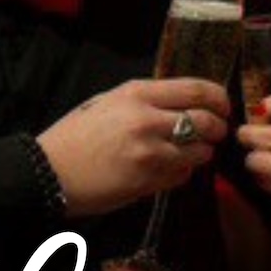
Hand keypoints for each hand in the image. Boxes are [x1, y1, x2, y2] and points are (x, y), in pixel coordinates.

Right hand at [38, 78, 229, 217]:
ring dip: (201, 153)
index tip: (223, 106)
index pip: (196, 89)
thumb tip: (184, 102)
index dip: (219, 98)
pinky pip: (182, 175)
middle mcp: (147, 119)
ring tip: (190, 153)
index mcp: (136, 93)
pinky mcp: (148, 180)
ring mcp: (149, 152)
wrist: (47, 171)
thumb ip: (146, 100)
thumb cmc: (75, 136)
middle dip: (218, 128)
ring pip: (200, 151)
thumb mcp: (108, 102)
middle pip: (207, 121)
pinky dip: (182, 173)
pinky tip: (168, 170)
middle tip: (216, 132)